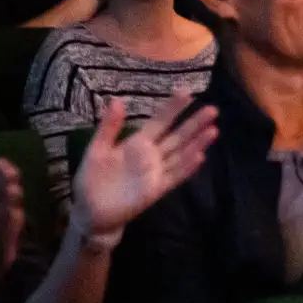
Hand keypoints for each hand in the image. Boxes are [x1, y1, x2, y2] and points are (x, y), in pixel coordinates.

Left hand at [70, 91, 219, 241]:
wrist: (89, 211)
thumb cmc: (92, 178)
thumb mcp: (97, 149)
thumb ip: (109, 126)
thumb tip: (118, 99)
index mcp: (137, 142)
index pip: (160, 121)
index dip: (172, 108)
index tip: (186, 92)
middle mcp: (151, 155)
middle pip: (177, 136)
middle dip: (194, 123)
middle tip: (212, 109)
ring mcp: (155, 173)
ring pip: (181, 154)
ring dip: (197, 143)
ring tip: (213, 130)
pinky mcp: (156, 190)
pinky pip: (174, 177)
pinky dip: (187, 167)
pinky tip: (200, 157)